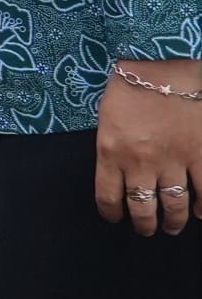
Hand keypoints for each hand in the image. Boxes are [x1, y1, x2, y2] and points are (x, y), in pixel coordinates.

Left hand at [95, 58, 201, 234]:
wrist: (163, 68)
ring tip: (173, 226)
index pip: (108, 197)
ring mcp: (173, 161)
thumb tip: (119, 171)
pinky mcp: (200, 155)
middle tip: (148, 230)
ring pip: (174, 204)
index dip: (112, 213)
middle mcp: (140, 164)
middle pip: (142, 208)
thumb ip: (112, 148)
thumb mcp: (107, 119)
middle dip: (145, 224)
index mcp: (111, 153)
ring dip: (174, 220)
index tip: (116, 219)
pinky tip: (201, 212)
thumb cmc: (129, 87)